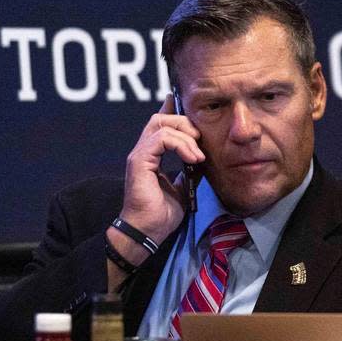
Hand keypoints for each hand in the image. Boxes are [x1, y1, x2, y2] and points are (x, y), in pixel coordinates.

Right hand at [120, 94, 204, 242]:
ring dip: (185, 135)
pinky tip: (192, 158)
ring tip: (198, 154)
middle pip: (161, 118)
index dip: (174, 111)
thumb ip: (189, 170)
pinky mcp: (139, 161)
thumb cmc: (161, 214)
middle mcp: (143, 151)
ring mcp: (139, 155)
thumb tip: (202, 158)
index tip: (190, 108)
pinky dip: (180, 144)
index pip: (161, 124)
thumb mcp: (183, 187)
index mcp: (151, 155)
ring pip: (161, 124)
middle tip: (200, 139)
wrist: (147, 232)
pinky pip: (160, 139)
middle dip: (184, 122)